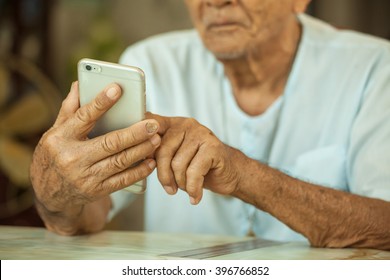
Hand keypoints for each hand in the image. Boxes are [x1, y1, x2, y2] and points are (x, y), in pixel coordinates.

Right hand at [30, 82, 160, 213]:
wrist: (50, 194)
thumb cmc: (55, 156)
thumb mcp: (56, 132)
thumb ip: (69, 109)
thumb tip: (79, 84)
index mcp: (62, 138)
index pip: (84, 116)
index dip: (102, 102)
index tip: (117, 89)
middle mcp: (73, 158)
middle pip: (110, 142)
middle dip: (135, 133)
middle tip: (153, 124)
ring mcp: (85, 177)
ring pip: (120, 161)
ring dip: (142, 150)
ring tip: (156, 139)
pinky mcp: (97, 190)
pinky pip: (123, 181)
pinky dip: (139, 171)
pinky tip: (151, 162)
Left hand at [147, 113, 241, 204]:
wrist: (229, 172)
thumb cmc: (199, 166)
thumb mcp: (175, 157)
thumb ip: (158, 152)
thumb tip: (138, 157)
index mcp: (173, 124)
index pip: (151, 123)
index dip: (142, 139)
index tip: (142, 156)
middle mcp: (186, 124)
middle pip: (162, 151)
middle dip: (163, 175)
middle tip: (170, 188)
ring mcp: (201, 134)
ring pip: (177, 164)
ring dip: (180, 183)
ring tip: (186, 187)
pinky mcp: (213, 147)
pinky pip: (194, 172)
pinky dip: (193, 188)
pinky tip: (195, 195)